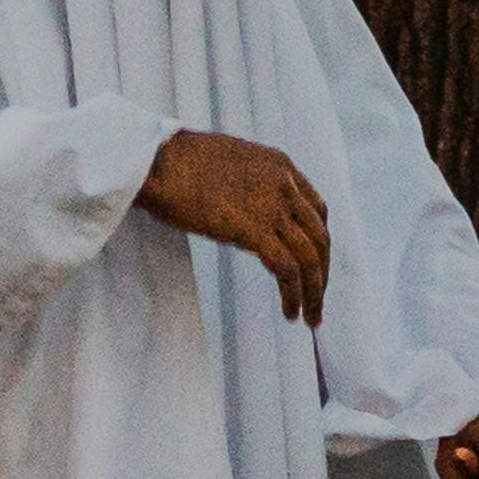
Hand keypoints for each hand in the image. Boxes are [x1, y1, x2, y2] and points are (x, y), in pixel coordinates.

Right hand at [139, 129, 329, 322]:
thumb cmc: (176, 161)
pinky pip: (288, 271)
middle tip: (317, 299)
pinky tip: (290, 312)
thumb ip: (249, 184)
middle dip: (322, 272)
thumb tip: (246, 208)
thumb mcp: (227, 163)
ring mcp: (272, 207)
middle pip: (320, 236)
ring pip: (310, 257)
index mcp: (280, 165)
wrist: (156, 161)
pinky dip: (295, 295)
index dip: (318, 240)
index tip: (313, 264)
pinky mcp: (254, 230)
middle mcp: (285, 184)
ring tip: (310, 317)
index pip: (316, 209)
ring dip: (314, 292)